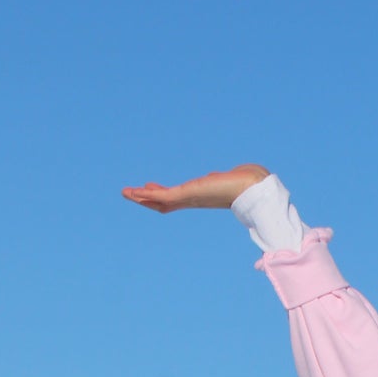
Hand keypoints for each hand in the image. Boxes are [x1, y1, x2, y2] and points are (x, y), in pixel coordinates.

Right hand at [121, 166, 269, 213]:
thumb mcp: (231, 178)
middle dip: (147, 198)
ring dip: (141, 197)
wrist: (251, 188)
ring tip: (125, 192)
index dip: (162, 195)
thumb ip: (225, 178)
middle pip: (164, 202)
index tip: (150, 188)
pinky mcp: (187, 194)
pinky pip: (163, 195)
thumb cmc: (248, 183)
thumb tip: (229, 175)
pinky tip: (136, 191)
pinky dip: (148, 194)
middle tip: (130, 193)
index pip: (176, 198)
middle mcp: (193, 199)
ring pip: (160, 200)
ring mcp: (189, 198)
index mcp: (201, 195)